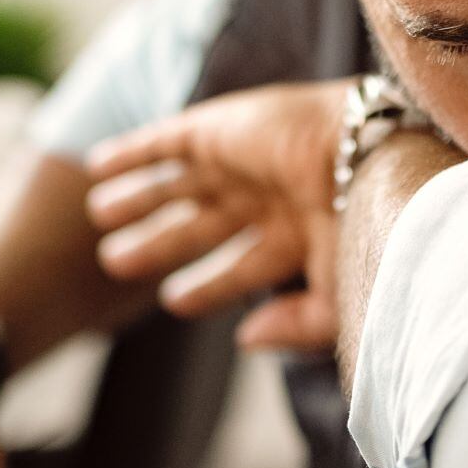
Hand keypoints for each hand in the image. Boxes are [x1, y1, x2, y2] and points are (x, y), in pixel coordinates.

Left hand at [83, 81, 348, 351]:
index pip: (247, 267)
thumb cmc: (367, 231)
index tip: (175, 301)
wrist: (369, 159)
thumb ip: (299, 325)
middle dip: (160, 244)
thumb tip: (246, 340)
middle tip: (114, 262)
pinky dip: (132, 152)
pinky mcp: (219, 128)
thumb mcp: (341, 296)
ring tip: (99, 214)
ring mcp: (245, 160)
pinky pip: (165, 141)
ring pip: (181, 184)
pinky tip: (98, 166)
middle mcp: (272, 196)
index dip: (211, 286)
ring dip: (141, 198)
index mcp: (304, 235)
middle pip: (203, 225)